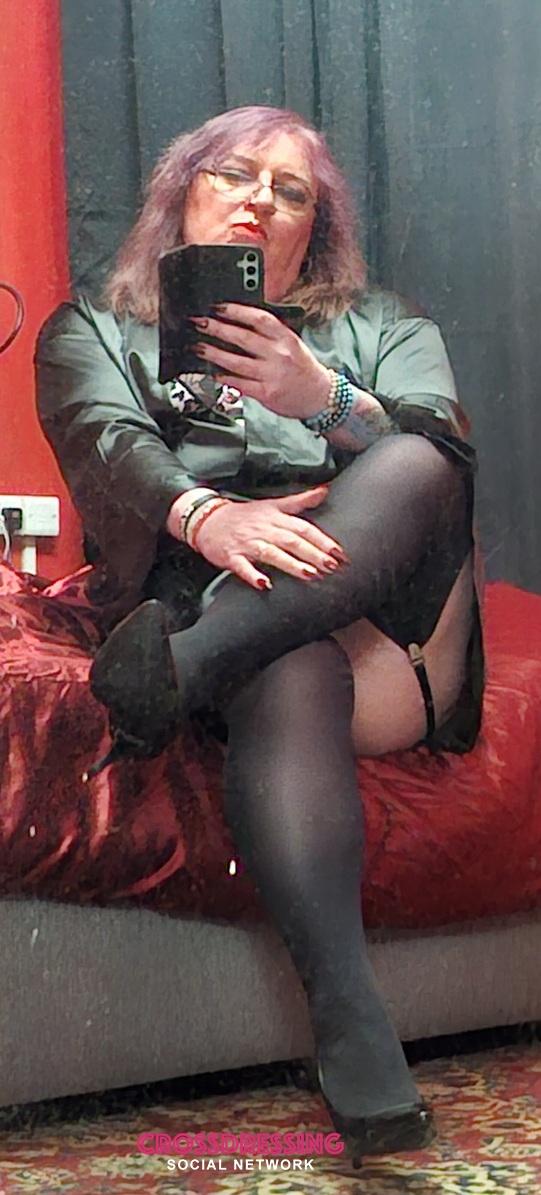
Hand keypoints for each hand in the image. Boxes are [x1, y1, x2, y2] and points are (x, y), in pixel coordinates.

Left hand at [188, 303, 329, 418]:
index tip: (217, 307)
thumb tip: (239, 322)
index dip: (236, 310)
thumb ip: (270, 334)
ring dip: (214, 354)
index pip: (259, 318)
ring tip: (198, 348)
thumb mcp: (292, 343)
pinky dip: (225, 378)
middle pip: (243, 338)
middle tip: (199, 324)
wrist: (320, 396)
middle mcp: (279, 354)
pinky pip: (241, 384)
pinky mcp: (267, 393)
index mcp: (286, 337)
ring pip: (237, 362)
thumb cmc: (302, 368)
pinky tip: (213, 373)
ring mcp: (272, 374)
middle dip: (217, 329)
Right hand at [192, 485, 349, 590]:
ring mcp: (247, 543)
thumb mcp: (272, 505)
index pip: (303, 528)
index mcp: (275, 518)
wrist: (207, 520)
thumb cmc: (244, 516)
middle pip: (292, 541)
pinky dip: (252, 575)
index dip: (322, 540)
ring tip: (310, 575)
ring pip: (271, 553)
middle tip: (331, 566)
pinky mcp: (231, 557)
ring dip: (291, 564)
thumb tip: (325, 490)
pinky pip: (242, 566)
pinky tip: (264, 584)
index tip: (340, 553)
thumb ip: (300, 501)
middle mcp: (264, 529)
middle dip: (313, 553)